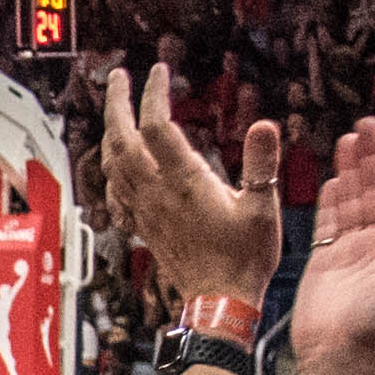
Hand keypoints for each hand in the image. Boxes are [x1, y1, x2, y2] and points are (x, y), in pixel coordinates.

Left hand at [93, 64, 282, 306]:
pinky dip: (110, 171)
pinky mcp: (144, 227)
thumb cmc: (244, 260)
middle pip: (120, 139)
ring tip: (117, 112)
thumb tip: (263, 124)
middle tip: (118, 77)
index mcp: (185, 182)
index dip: (153, 94)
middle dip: (116, 103)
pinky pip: (115, 193)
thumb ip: (261, 164)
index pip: (156, 126)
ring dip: (110, 132)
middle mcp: (157, 193)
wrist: (219, 304)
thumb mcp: (263, 208)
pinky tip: (117, 167)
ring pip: (112, 164)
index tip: (159, 70)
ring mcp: (146, 211)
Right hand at [283, 118, 374, 374]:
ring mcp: (352, 247)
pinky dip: (332, 197)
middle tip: (367, 123)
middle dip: (373, 155)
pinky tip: (334, 176)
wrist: (338, 353)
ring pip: (353, 198)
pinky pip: (329, 219)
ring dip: (352, 168)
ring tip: (347, 138)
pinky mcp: (326, 256)